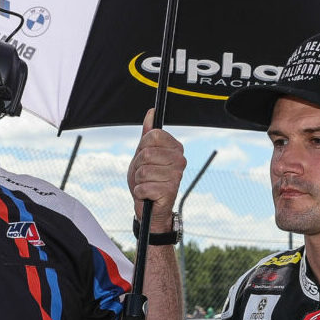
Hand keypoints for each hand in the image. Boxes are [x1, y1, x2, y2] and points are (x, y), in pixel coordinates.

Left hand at [127, 109, 185, 224]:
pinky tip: (148, 195)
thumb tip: (151, 112)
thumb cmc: (147, 179)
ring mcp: (176, 176)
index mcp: (175, 148)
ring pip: (143, 171)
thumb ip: (148, 134)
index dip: (142, 147)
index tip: (145, 157)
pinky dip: (140, 192)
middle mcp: (180, 160)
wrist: (149, 207)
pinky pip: (143, 187)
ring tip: (146, 185)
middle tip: (144, 175)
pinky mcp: (170, 192)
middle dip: (138, 166)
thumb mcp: (143, 154)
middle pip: (146, 153)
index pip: (153, 135)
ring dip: (139, 181)